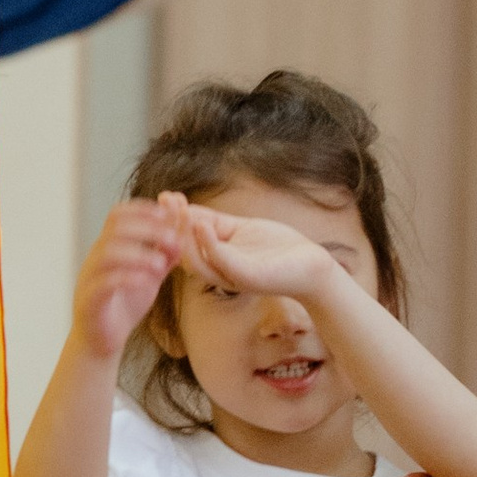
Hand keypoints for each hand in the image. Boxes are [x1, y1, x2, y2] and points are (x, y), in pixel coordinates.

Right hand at [71, 199, 185, 362]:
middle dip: (147, 229)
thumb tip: (183, 232)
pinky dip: (127, 278)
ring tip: (160, 265)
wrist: (101, 340)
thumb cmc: (124, 304)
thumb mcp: (150, 275)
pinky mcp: (89, 300)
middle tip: (172, 240)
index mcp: (109, 247)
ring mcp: (90, 277)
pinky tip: (146, 281)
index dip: (143, 209)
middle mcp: (96, 257)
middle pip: (115, 228)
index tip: (168, 214)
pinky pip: (104, 282)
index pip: (118, 214)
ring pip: (108, 253)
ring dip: (138, 254)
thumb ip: (164, 255)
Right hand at [176, 202, 340, 313]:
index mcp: (216, 261)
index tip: (162, 198)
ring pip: (196, 261)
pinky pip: (222, 261)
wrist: (313, 267)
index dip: (171, 220)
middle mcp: (219, 273)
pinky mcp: (249, 278)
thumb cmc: (279, 250)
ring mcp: (233, 278)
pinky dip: (208, 243)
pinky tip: (203, 224)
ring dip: (184, 236)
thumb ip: (214, 222)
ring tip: (179, 211)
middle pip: (183, 253)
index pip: (184, 241)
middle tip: (164, 203)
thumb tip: (183, 207)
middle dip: (171, 226)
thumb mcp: (240, 230)